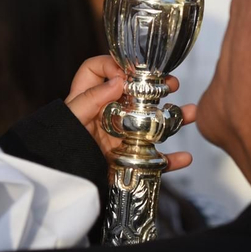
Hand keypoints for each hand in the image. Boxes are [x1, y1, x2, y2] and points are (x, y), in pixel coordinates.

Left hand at [66, 55, 198, 170]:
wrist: (65, 186)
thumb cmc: (59, 150)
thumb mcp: (70, 120)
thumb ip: (89, 99)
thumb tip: (118, 80)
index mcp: (89, 102)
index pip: (96, 71)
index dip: (111, 65)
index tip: (127, 73)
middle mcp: (107, 116)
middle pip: (134, 94)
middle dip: (155, 86)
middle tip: (171, 85)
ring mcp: (121, 138)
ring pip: (152, 124)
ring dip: (174, 118)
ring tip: (190, 113)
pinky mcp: (129, 161)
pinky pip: (154, 160)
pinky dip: (171, 160)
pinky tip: (184, 157)